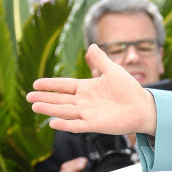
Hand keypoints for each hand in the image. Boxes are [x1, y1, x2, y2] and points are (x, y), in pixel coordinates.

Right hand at [28, 44, 156, 135]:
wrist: (143, 107)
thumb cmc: (130, 89)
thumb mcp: (113, 70)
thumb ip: (100, 60)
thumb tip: (91, 45)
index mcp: (87, 88)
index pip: (64, 86)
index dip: (50, 85)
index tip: (36, 84)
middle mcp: (84, 101)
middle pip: (60, 100)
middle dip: (44, 98)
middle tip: (28, 97)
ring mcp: (88, 113)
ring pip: (64, 111)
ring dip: (49, 109)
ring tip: (34, 107)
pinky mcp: (95, 125)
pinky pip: (77, 125)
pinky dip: (65, 125)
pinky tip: (53, 123)